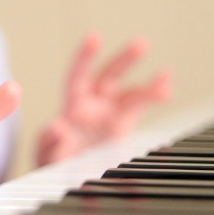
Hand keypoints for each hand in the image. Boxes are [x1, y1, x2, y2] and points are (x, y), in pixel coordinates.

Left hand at [36, 33, 171, 166]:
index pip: (78, 76)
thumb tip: (57, 126)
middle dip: (125, 60)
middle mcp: (93, 102)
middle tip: (141, 44)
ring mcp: (111, 111)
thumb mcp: (46, 154)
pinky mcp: (124, 123)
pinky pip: (141, 107)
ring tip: (166, 82)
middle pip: (109, 76)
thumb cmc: (53, 161)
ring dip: (149, 87)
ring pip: (132, 93)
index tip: (94, 38)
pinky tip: (167, 89)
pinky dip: (154, 97)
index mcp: (72, 105)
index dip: (85, 57)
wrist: (68, 176)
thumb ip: (50, 141)